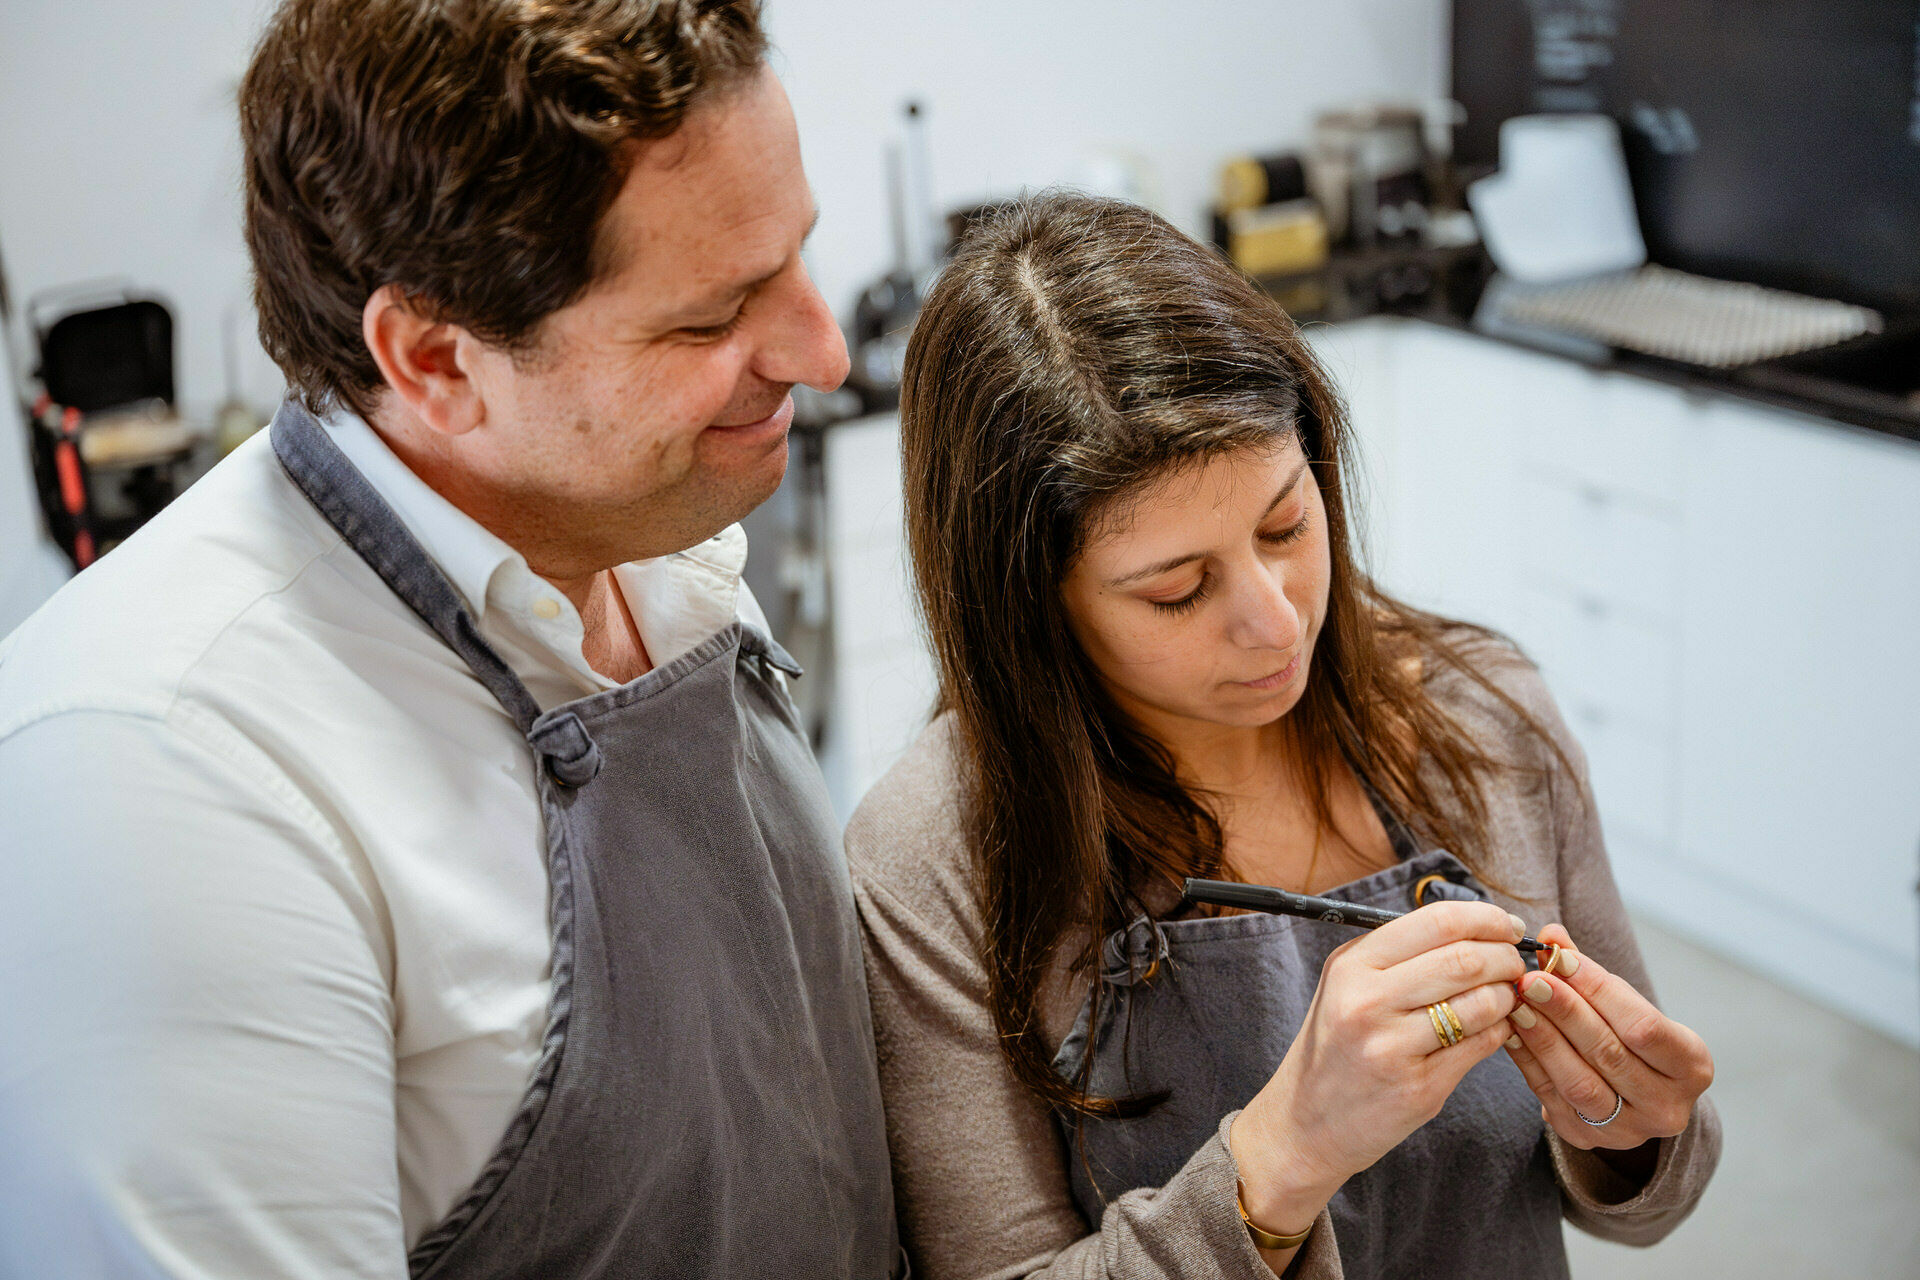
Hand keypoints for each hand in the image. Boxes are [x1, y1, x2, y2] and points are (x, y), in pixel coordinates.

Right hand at [1232, 901, 1528, 1230]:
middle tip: (1515, 964)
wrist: (1307, 1122)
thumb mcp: (1347, 985)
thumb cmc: (1337, 1046)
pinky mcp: (1417, 1088)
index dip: (1486, 918)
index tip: (1507, 925)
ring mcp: (1391, 1048)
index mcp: (1351, 966)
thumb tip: (1476, 929)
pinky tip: (1495, 1028)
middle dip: (1505, 957)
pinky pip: (1480, 1046)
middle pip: (1465, 960)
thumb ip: (1399, 954)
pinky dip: (1501, 1031)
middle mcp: (1366, 1002)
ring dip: (1507, 996)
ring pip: (1480, 1003)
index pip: (1437, 922)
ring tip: (1506, 998)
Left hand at [1503, 923, 1714, 1152]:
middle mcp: (1667, 1106)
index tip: (1559, 958)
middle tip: (1530, 978)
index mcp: (1692, 1067)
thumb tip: (1552, 935)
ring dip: (1543, 1037)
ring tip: (1516, 1002)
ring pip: (1579, 1081)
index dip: (1599, 990)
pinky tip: (1510, 1029)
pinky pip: (1551, 1096)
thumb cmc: (1631, 1037)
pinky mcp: (1587, 1139)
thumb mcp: (1625, 1004)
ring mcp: (1628, 1130)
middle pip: (1610, 1054)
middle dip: (1566, 1011)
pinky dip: (1528, 1060)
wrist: (1631, 1095)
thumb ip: (1588, 971)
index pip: (1644, 1026)